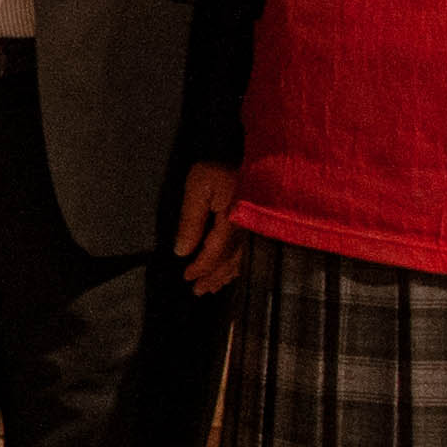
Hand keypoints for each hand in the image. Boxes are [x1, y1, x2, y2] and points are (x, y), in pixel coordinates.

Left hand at [175, 162, 247, 293]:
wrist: (259, 155)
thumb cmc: (221, 169)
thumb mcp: (198, 187)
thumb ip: (190, 220)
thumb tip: (181, 251)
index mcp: (234, 221)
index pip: (215, 252)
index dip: (201, 267)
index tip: (187, 278)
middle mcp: (250, 230)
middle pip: (231, 262)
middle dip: (213, 277)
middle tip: (197, 291)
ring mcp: (260, 230)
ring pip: (243, 260)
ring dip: (226, 276)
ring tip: (211, 288)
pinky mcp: (265, 227)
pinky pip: (253, 254)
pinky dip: (240, 266)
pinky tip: (232, 273)